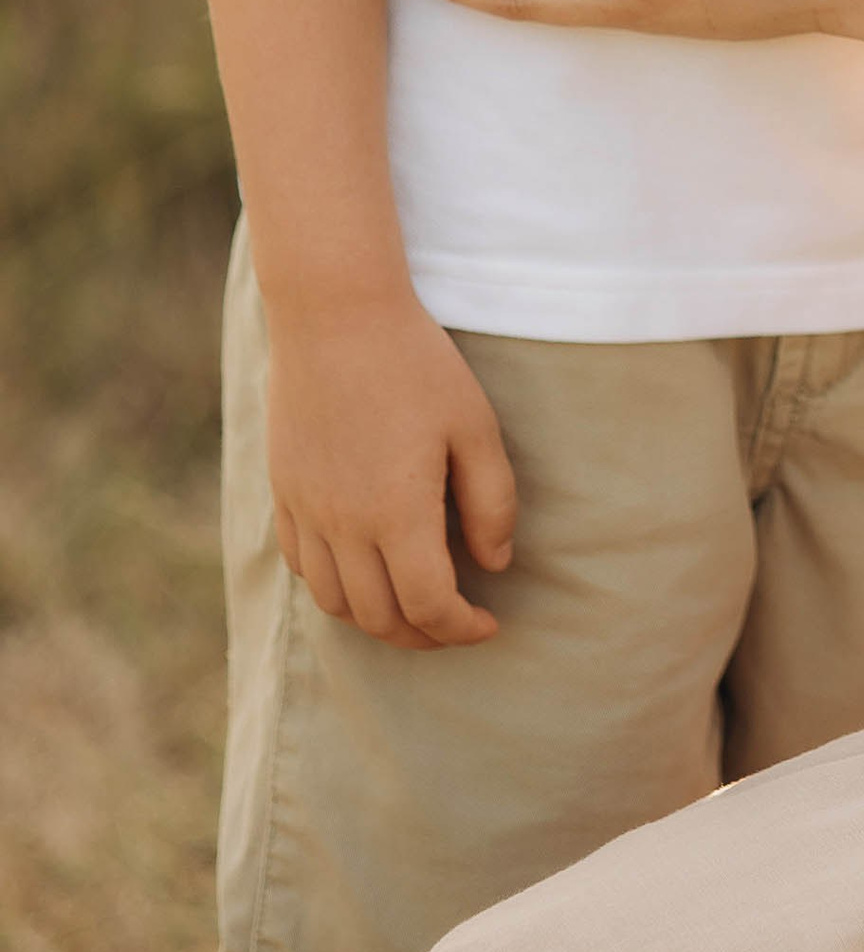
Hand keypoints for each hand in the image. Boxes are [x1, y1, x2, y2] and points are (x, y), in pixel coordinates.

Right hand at [265, 292, 516, 647]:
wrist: (334, 315)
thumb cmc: (416, 364)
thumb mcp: (474, 426)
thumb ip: (491, 501)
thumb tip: (493, 565)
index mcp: (397, 513)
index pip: (428, 606)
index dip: (462, 629)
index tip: (489, 625)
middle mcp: (344, 525)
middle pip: (379, 618)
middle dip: (424, 636)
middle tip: (456, 624)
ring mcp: (306, 511)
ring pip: (334, 603)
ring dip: (376, 621)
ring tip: (412, 609)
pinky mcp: (283, 492)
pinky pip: (302, 566)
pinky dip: (335, 588)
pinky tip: (364, 572)